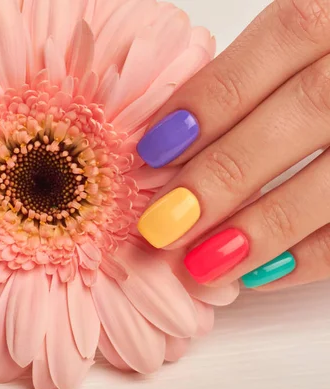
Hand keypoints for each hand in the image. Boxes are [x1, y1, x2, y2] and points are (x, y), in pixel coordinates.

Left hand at [136, 0, 329, 289]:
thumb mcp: (309, 37)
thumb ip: (256, 71)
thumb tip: (173, 136)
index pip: (282, 39)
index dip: (213, 98)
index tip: (152, 151)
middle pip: (304, 111)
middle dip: (224, 174)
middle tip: (163, 223)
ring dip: (265, 227)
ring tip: (204, 263)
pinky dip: (317, 254)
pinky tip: (266, 273)